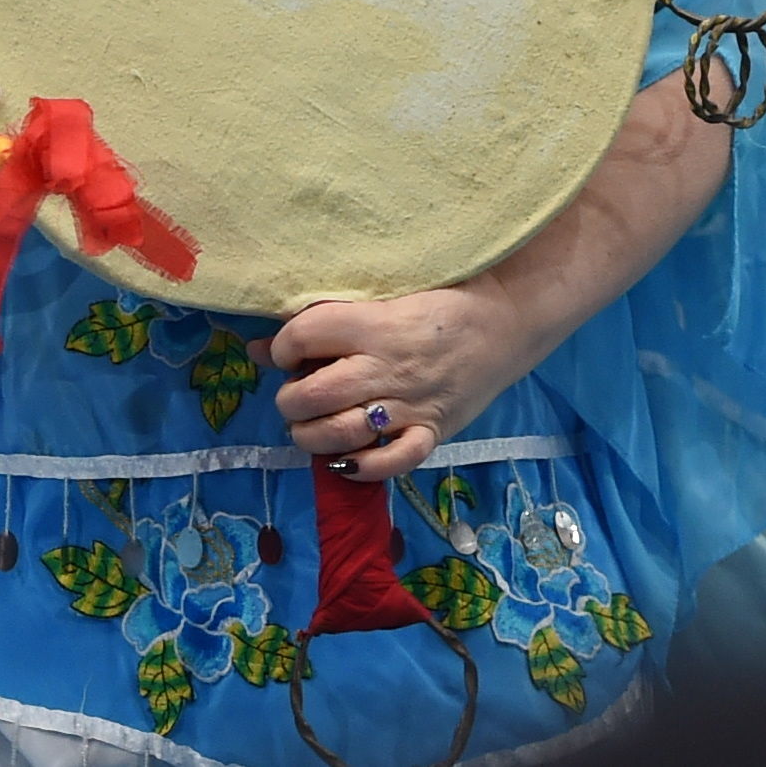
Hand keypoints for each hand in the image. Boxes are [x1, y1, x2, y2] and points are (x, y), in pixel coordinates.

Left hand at [270, 280, 532, 477]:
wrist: (506, 321)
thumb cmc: (439, 301)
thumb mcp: (382, 298)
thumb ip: (325, 319)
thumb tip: (259, 346)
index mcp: (374, 323)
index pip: (303, 337)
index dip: (282, 348)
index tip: (287, 353)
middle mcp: (387, 367)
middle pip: (314, 395)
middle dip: (290, 401)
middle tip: (296, 397)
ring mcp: (410, 405)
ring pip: (341, 434)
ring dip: (311, 437)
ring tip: (310, 428)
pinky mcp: (433, 432)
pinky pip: (390, 463)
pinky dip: (360, 468)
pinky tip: (345, 460)